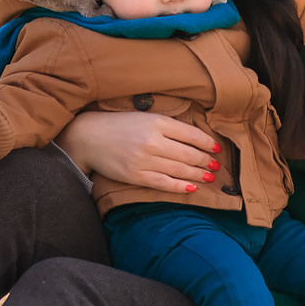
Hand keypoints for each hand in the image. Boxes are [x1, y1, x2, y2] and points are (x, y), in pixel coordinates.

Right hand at [56, 111, 220, 192]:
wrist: (88, 137)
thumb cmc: (118, 125)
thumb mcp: (145, 117)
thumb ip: (167, 126)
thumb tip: (193, 139)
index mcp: (157, 122)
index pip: (191, 134)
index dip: (207, 143)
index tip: (217, 148)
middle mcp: (153, 140)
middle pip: (189, 154)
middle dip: (205, 161)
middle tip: (216, 166)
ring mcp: (144, 159)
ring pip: (179, 170)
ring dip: (198, 175)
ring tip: (209, 177)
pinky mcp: (135, 175)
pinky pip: (163, 183)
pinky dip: (179, 187)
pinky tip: (191, 188)